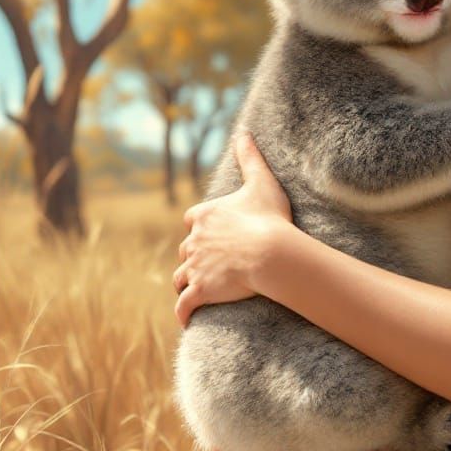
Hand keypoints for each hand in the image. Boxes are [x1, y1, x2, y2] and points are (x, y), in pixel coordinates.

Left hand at [174, 132, 293, 327]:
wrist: (270, 252)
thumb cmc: (268, 217)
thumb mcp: (261, 181)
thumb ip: (250, 157)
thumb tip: (244, 131)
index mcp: (205, 215)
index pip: (191, 220)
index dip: (198, 226)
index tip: (206, 231)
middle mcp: (194, 241)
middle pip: (185, 249)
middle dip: (192, 255)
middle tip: (205, 263)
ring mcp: (195, 267)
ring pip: (180, 277)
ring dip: (185, 282)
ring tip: (192, 289)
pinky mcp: (200, 290)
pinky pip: (184, 305)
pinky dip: (183, 313)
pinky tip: (185, 320)